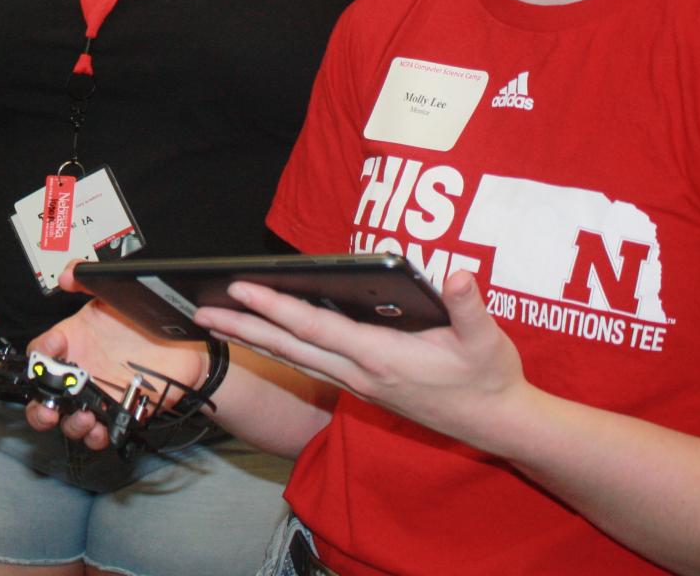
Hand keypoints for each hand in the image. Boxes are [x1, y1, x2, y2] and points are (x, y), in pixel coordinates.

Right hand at [21, 263, 208, 450]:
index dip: (38, 355)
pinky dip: (97, 435)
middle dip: (40, 410)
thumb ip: (88, 280)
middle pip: (45, 399)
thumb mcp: (112, 295)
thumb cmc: (143, 320)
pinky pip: (101, 431)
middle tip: (48, 410)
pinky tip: (101, 429)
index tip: (50, 352)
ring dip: (71, 424)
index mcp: (73, 343)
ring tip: (84, 417)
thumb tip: (69, 274)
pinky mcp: (120, 411)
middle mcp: (81, 372)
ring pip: (70, 420)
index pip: (40, 353)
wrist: (182, 345)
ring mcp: (99, 395)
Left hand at [194, 270, 529, 449]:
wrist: (497, 422)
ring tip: (218, 323)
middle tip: (201, 313)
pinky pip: (310, 366)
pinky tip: (265, 339)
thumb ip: (470, 306)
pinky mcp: (362, 388)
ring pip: (294, 359)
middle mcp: (359, 374)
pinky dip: (281, 350)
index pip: (315, 328)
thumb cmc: (489, 377)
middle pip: (289, 347)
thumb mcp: (487, 340)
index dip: (276, 307)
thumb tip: (459, 276)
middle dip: (243, 328)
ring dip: (254, 340)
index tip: (241, 289)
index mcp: (380, 357)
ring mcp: (357, 385)